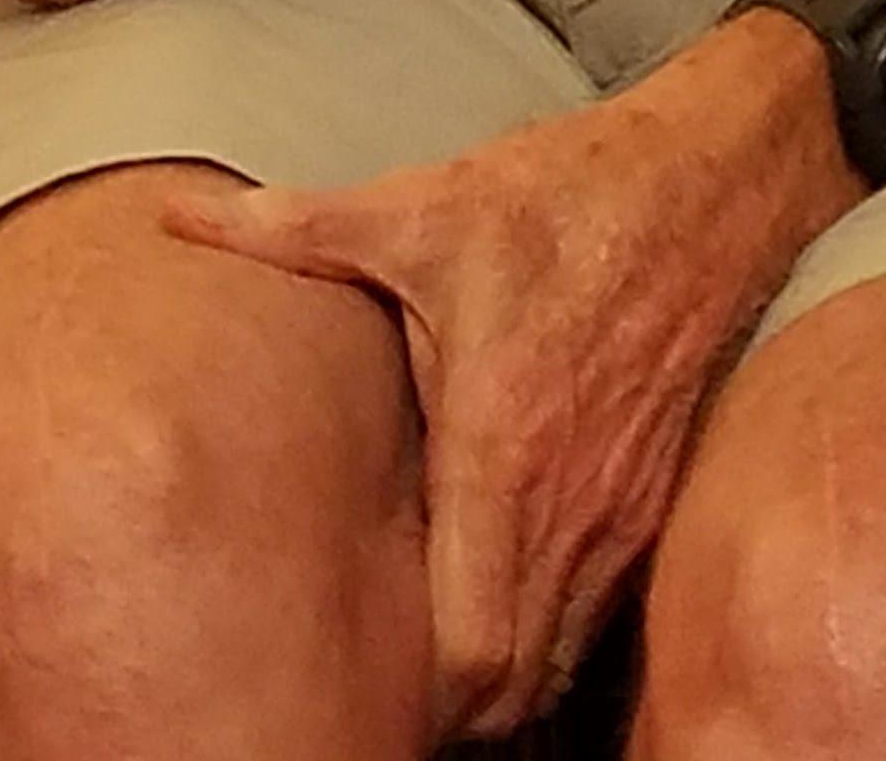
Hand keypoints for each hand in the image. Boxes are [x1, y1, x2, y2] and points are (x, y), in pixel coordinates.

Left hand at [163, 20, 850, 738]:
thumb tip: (178, 213)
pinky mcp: (655, 496)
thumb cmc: (564, 195)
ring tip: (430, 654)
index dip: (423, 697)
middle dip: (454, 707)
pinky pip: (601, 609)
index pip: (476, 652)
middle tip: (381, 683)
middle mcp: (573, 501)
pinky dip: (553, 629)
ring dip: (506, 673)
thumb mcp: (420, 207)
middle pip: (517, 687)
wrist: (707, 178)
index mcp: (503, 449)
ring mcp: (623, 508)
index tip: (363, 679)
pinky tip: (502, 593)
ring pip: (563, 658)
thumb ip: (291, 227)